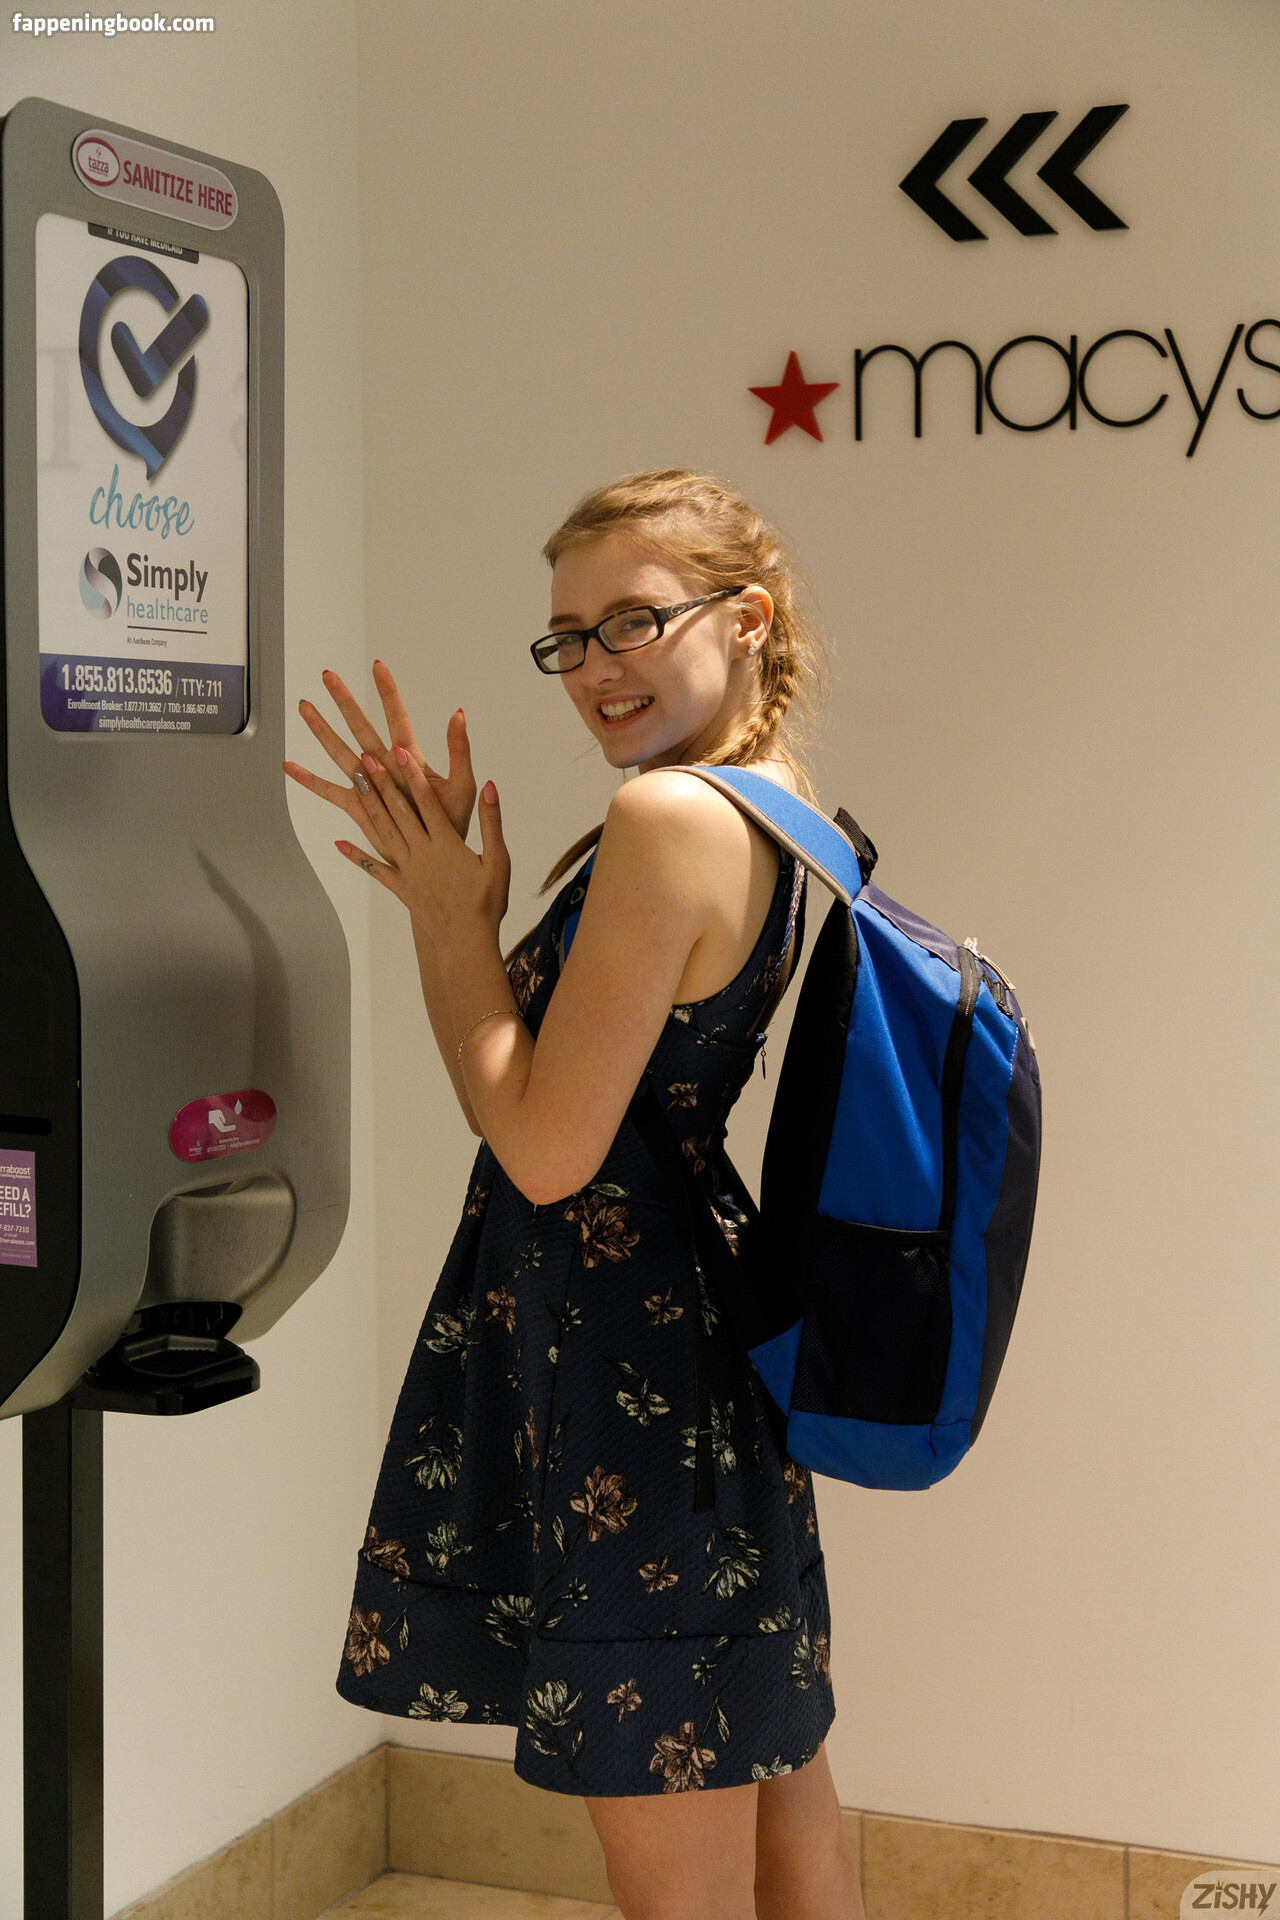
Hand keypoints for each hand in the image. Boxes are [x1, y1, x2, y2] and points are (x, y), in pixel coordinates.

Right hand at [282, 659, 477, 841]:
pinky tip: (290, 766)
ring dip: (322, 730)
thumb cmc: (453, 822)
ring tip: (305, 707)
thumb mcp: (463, 786)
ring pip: (340, 751)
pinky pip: (330, 791)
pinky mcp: (359, 806)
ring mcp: (370, 784)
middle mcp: (385, 766)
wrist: (440, 855)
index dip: (388, 692)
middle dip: (345, 701)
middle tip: (328, 675)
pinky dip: (309, 781)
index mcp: (409, 758)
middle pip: (361, 726)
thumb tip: (459, 714)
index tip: (378, 666)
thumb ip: (460, 751)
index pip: (396, 718)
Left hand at [338, 748, 510, 943]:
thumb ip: (492, 822)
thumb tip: (491, 786)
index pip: (426, 802)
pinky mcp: (400, 888)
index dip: (412, 775)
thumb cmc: (488, 901)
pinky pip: (375, 869)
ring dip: (368, 806)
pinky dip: (357, 856)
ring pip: (383, 832)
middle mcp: (422, 853)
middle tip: (364, 757)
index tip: (398, 752)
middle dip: (382, 782)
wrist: (467, 942)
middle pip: (399, 811)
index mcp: (447, 844)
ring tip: (353, 782)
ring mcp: (408, 870)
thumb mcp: (499, 860)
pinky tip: (339, 843)